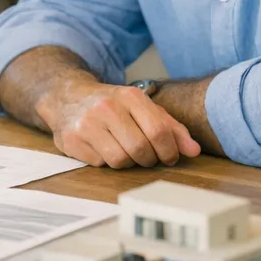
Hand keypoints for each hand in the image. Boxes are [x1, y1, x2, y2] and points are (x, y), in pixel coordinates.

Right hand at [38, 79, 200, 167]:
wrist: (67, 96)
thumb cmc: (112, 105)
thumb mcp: (142, 107)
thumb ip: (170, 127)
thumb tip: (194, 151)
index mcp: (130, 96)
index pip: (159, 131)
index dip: (169, 151)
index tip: (169, 156)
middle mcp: (107, 107)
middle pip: (141, 149)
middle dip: (148, 159)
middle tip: (146, 156)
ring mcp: (87, 124)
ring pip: (120, 160)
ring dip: (127, 161)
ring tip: (123, 150)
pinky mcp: (72, 140)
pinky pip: (100, 164)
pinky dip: (106, 161)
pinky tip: (103, 148)